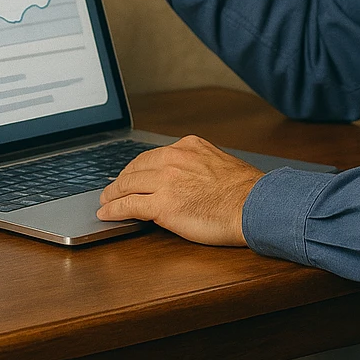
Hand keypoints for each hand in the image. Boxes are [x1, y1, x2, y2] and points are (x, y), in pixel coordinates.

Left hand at [97, 135, 262, 246]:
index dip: (137, 168)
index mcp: (189, 146)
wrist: (254, 205)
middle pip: (136, 168)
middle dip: (121, 180)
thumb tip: (188, 180)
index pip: (153, 155)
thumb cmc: (245, 191)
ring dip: (112, 194)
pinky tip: (107, 213)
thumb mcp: (219, 164)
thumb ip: (198, 166)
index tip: (131, 175)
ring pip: (128, 185)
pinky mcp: (162, 204)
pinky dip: (114, 210)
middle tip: (111, 189)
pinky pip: (129, 205)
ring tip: (105, 202)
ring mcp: (166, 180)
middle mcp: (174, 158)